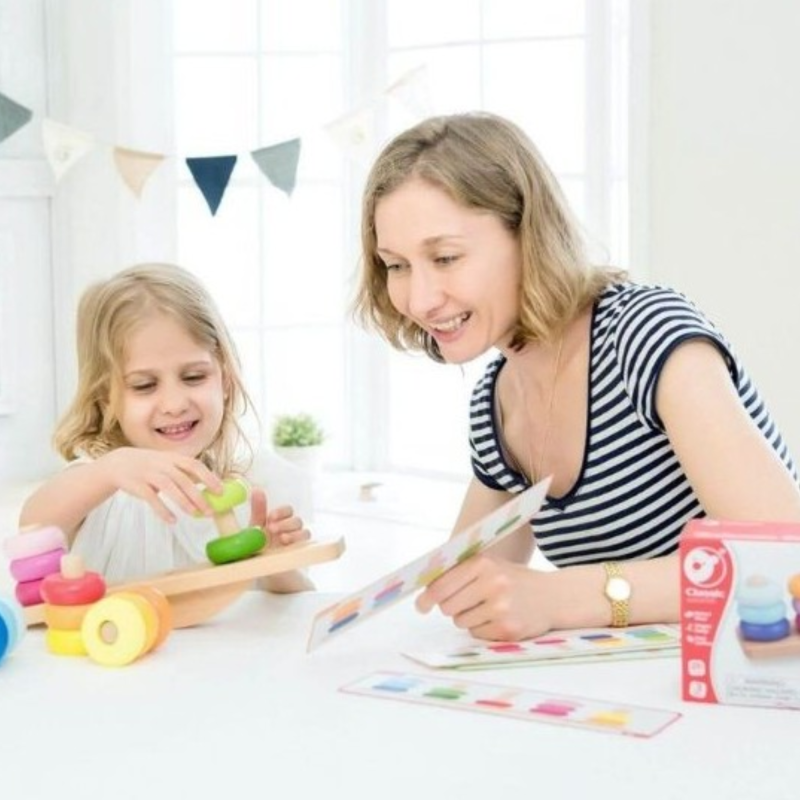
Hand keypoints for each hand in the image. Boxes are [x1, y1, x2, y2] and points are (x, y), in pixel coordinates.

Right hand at [102, 447, 223, 523]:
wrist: (119, 463)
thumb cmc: (150, 466)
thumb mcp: (168, 463)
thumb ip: (185, 472)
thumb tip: (209, 485)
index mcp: (173, 458)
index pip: (195, 465)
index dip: (209, 477)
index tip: (220, 491)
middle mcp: (162, 464)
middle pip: (184, 480)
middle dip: (199, 496)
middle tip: (210, 511)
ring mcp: (149, 473)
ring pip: (169, 488)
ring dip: (183, 502)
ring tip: (194, 514)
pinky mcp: (137, 485)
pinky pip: (152, 499)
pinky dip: (163, 510)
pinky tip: (172, 521)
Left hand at [249, 487, 310, 546]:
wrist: (255, 569)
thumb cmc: (254, 548)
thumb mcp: (254, 528)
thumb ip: (258, 510)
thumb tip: (257, 489)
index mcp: (279, 523)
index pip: (287, 511)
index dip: (281, 512)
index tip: (271, 517)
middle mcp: (289, 531)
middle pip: (297, 521)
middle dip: (285, 523)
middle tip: (272, 529)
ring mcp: (294, 542)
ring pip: (304, 532)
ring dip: (293, 533)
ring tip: (281, 539)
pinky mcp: (298, 552)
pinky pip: (306, 544)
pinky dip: (299, 542)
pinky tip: (287, 545)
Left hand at [415, 554, 553, 640]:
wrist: (554, 596)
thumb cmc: (515, 579)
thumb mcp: (490, 565)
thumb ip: (460, 572)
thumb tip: (426, 591)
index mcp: (483, 563)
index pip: (442, 585)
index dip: (427, 598)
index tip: (421, 606)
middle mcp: (492, 583)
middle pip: (448, 606)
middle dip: (452, 607)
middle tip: (468, 602)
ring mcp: (500, 608)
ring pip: (460, 621)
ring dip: (468, 618)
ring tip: (489, 608)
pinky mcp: (507, 629)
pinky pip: (476, 634)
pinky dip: (482, 629)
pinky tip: (499, 619)